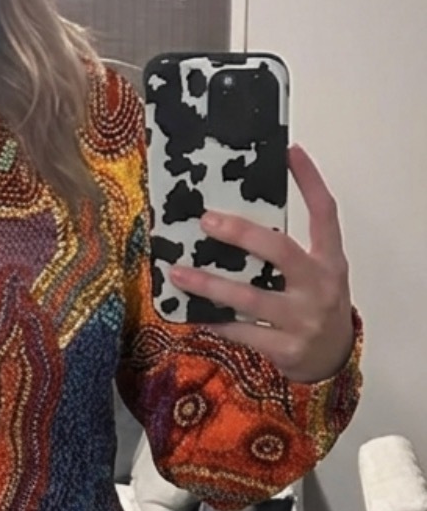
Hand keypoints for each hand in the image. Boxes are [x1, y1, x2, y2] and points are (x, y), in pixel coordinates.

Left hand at [167, 144, 355, 383]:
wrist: (332, 361)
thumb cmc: (316, 308)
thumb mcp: (317, 275)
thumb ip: (289, 252)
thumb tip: (235, 223)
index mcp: (330, 261)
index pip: (325, 213)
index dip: (310, 181)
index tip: (289, 150)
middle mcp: (319, 287)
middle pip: (280, 251)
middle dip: (242, 234)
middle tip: (206, 221)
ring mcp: (302, 319)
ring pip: (250, 298)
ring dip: (210, 285)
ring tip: (178, 272)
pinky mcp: (286, 348)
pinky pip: (241, 332)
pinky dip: (214, 321)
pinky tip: (191, 312)